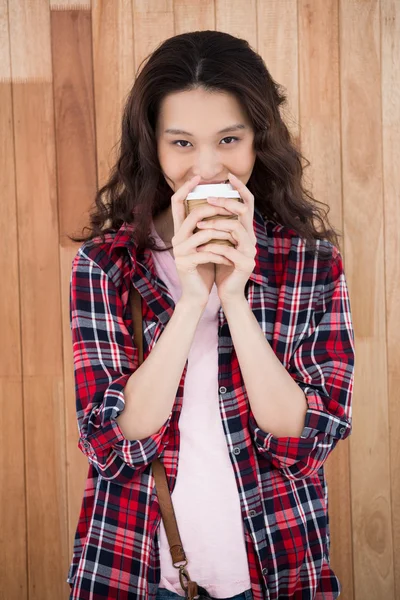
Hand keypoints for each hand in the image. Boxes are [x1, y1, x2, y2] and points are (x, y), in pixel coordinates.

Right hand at [170, 175, 237, 307]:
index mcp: (180, 231)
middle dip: (214, 209)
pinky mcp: (186, 263)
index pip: (176, 203)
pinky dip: (223, 255)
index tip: (198, 176)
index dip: (186, 188)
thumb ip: (207, 227)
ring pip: (203, 233)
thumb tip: (221, 206)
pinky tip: (231, 259)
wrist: (196, 294)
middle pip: (193, 214)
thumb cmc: (204, 267)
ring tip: (236, 238)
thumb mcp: (206, 244)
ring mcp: (179, 251)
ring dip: (223, 234)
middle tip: (231, 208)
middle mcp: (176, 238)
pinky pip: (208, 253)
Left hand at [195, 172, 256, 304]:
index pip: (247, 203)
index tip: (228, 175)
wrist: (229, 292)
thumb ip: (218, 226)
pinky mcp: (245, 264)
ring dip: (215, 225)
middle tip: (208, 198)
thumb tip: (206, 204)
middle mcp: (251, 238)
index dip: (240, 188)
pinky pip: (228, 250)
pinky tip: (201, 249)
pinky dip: (213, 247)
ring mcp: (250, 251)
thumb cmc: (222, 265)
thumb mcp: (219, 242)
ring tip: (199, 226)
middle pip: (243, 211)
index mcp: (245, 231)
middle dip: (225, 202)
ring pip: (235, 228)